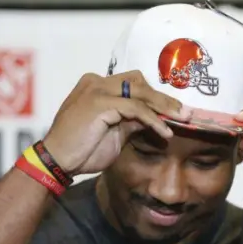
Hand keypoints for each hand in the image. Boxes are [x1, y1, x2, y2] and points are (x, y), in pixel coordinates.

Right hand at [44, 71, 191, 174]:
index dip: (155, 96)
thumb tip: (156, 117)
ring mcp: (97, 90)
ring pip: (139, 92)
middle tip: (185, 112)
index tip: (175, 110)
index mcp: (96, 85)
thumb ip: (132, 121)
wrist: (57, 162)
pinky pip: (135, 108)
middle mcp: (96, 81)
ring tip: (182, 120)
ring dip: (163, 107)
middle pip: (139, 83)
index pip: (133, 83)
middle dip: (163, 98)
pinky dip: (152, 119)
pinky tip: (164, 132)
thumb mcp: (114, 132)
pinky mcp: (100, 103)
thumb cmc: (82, 150)